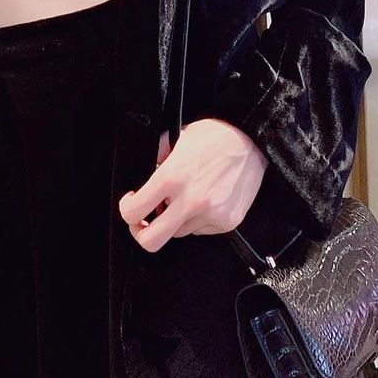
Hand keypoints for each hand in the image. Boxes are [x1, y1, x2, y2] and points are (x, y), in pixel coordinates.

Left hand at [118, 118, 268, 252]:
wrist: (251, 141)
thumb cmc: (212, 136)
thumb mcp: (175, 138)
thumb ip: (155, 160)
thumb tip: (142, 181)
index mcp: (172, 177)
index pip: (133, 212)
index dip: (126, 209)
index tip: (131, 202)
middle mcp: (190, 200)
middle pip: (151, 241)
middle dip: (141, 233)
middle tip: (144, 220)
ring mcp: (210, 215)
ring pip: (177, 233)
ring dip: (173, 221)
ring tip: (182, 199)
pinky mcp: (227, 223)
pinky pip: (199, 230)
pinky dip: (195, 220)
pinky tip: (202, 200)